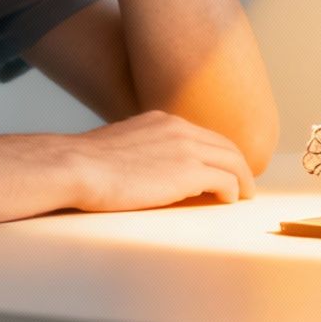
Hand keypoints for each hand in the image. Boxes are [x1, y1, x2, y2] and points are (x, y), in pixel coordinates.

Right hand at [67, 110, 256, 211]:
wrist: (76, 165)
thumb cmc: (85, 163)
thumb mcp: (119, 144)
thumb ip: (141, 149)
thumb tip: (145, 167)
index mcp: (162, 121)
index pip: (203, 134)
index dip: (219, 151)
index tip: (223, 167)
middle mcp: (179, 128)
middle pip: (225, 144)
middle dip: (238, 164)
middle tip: (244, 182)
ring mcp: (185, 148)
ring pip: (232, 161)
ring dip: (242, 179)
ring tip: (244, 194)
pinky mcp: (188, 172)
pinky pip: (225, 181)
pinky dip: (233, 191)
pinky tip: (229, 201)